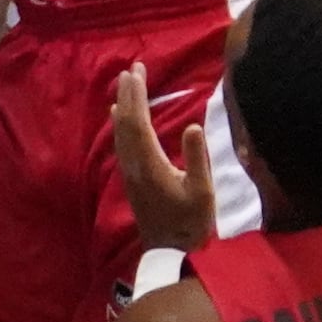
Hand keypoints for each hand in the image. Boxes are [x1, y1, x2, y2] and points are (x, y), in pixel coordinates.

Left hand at [111, 64, 216, 253]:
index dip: (136, 96)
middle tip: (132, 68)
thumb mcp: (202, 192)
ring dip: (123, 106)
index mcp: (150, 165)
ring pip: (121, 133)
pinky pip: (121, 144)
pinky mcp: (132, 180)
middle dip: (129, 94)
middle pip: (126, 123)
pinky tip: (118, 117)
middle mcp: (134, 166)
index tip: (137, 71)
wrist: (172, 253)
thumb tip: (192, 125)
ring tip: (125, 84)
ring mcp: (130, 174)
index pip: (138, 122)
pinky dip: (120, 125)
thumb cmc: (192, 223)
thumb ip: (196, 158)